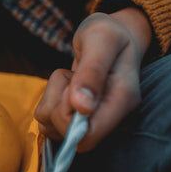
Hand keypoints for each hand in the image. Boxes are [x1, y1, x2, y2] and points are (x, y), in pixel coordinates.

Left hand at [34, 7, 151, 151]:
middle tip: (69, 78)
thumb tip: (82, 108)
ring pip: (52, 128)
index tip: (71, 88)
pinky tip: (65, 86)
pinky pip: (47, 120)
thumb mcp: (101, 40)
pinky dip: (48, 101)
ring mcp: (92, 120)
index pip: (88, 137)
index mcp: (123, 100)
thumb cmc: (106, 34)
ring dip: (50, 99)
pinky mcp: (75, 118)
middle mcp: (110, 117)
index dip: (68, 118)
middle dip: (57, 105)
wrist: (107, 36)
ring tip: (69, 78)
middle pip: (68, 136)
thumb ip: (92, 72)